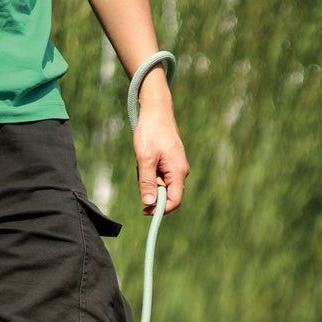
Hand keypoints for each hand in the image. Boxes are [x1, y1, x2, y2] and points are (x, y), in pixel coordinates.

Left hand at [133, 69, 188, 214]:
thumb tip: (149, 203)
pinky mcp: (170, 162)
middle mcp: (180, 171)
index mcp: (178, 172)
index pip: (174, 201)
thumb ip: (147, 182)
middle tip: (141, 171)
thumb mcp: (145, 158)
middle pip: (166, 193)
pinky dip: (149, 170)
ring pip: (160, 183)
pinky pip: (159, 174)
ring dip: (148, 177)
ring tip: (143, 158)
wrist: (156, 110)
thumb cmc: (151, 131)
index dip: (160, 209)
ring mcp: (176, 166)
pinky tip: (145, 156)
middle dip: (151, 188)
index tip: (144, 211)